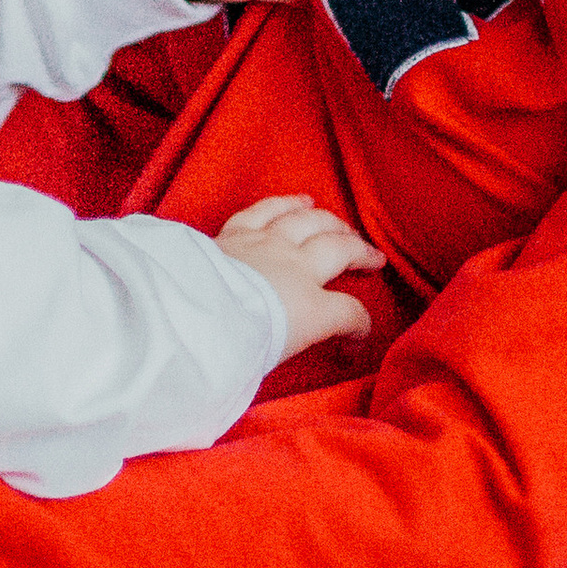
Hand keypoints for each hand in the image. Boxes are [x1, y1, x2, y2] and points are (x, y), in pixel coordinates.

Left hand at [214, 195, 382, 357]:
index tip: (355, 338)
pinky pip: (268, 210)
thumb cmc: (231, 349)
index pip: (349, 314)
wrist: (192, 319)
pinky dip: (287, 204)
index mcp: (310, 310)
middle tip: (374, 258)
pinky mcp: (238, 233)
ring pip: (309, 222)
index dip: (360, 327)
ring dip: (330, 222)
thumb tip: (274, 359)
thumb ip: (282, 353)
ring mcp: (267, 245)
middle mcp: (295, 269)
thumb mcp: (267, 365)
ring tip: (340, 224)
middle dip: (361, 253)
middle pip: (339, 250)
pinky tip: (300, 202)